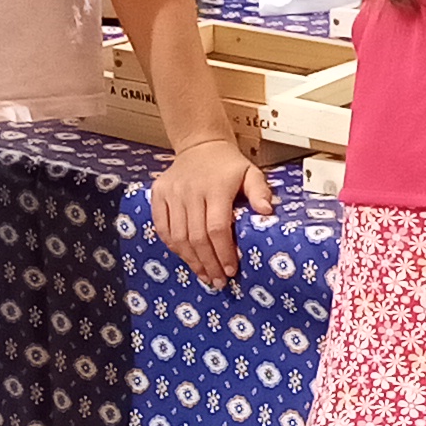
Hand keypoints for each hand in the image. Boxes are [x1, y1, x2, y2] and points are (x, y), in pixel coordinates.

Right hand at [148, 135, 271, 288]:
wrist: (200, 144)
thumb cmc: (228, 165)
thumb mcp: (250, 172)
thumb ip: (260, 191)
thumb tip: (267, 211)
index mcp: (216, 187)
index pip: (217, 228)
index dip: (223, 252)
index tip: (231, 270)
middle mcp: (191, 191)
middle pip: (197, 237)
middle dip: (209, 263)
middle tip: (218, 281)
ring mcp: (172, 193)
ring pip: (178, 236)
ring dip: (191, 260)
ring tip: (204, 275)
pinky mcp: (158, 194)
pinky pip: (162, 227)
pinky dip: (173, 246)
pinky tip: (186, 258)